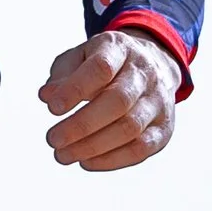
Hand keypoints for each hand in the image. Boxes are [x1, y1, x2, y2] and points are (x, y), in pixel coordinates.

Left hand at [38, 29, 182, 171]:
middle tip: (53, 139)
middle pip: (118, 100)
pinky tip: (86, 162)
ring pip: (131, 127)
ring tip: (63, 154)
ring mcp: (158, 101)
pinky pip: (141, 148)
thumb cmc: (105, 64)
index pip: (101, 68)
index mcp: (120, 48)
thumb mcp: (79, 58)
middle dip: (82, 125)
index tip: (52, 108)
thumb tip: (47, 96)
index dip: (75, 89)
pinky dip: (112, 160)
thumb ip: (61, 75)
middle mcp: (145, 73)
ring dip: (93, 146)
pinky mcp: (164, 127)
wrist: (152, 65)